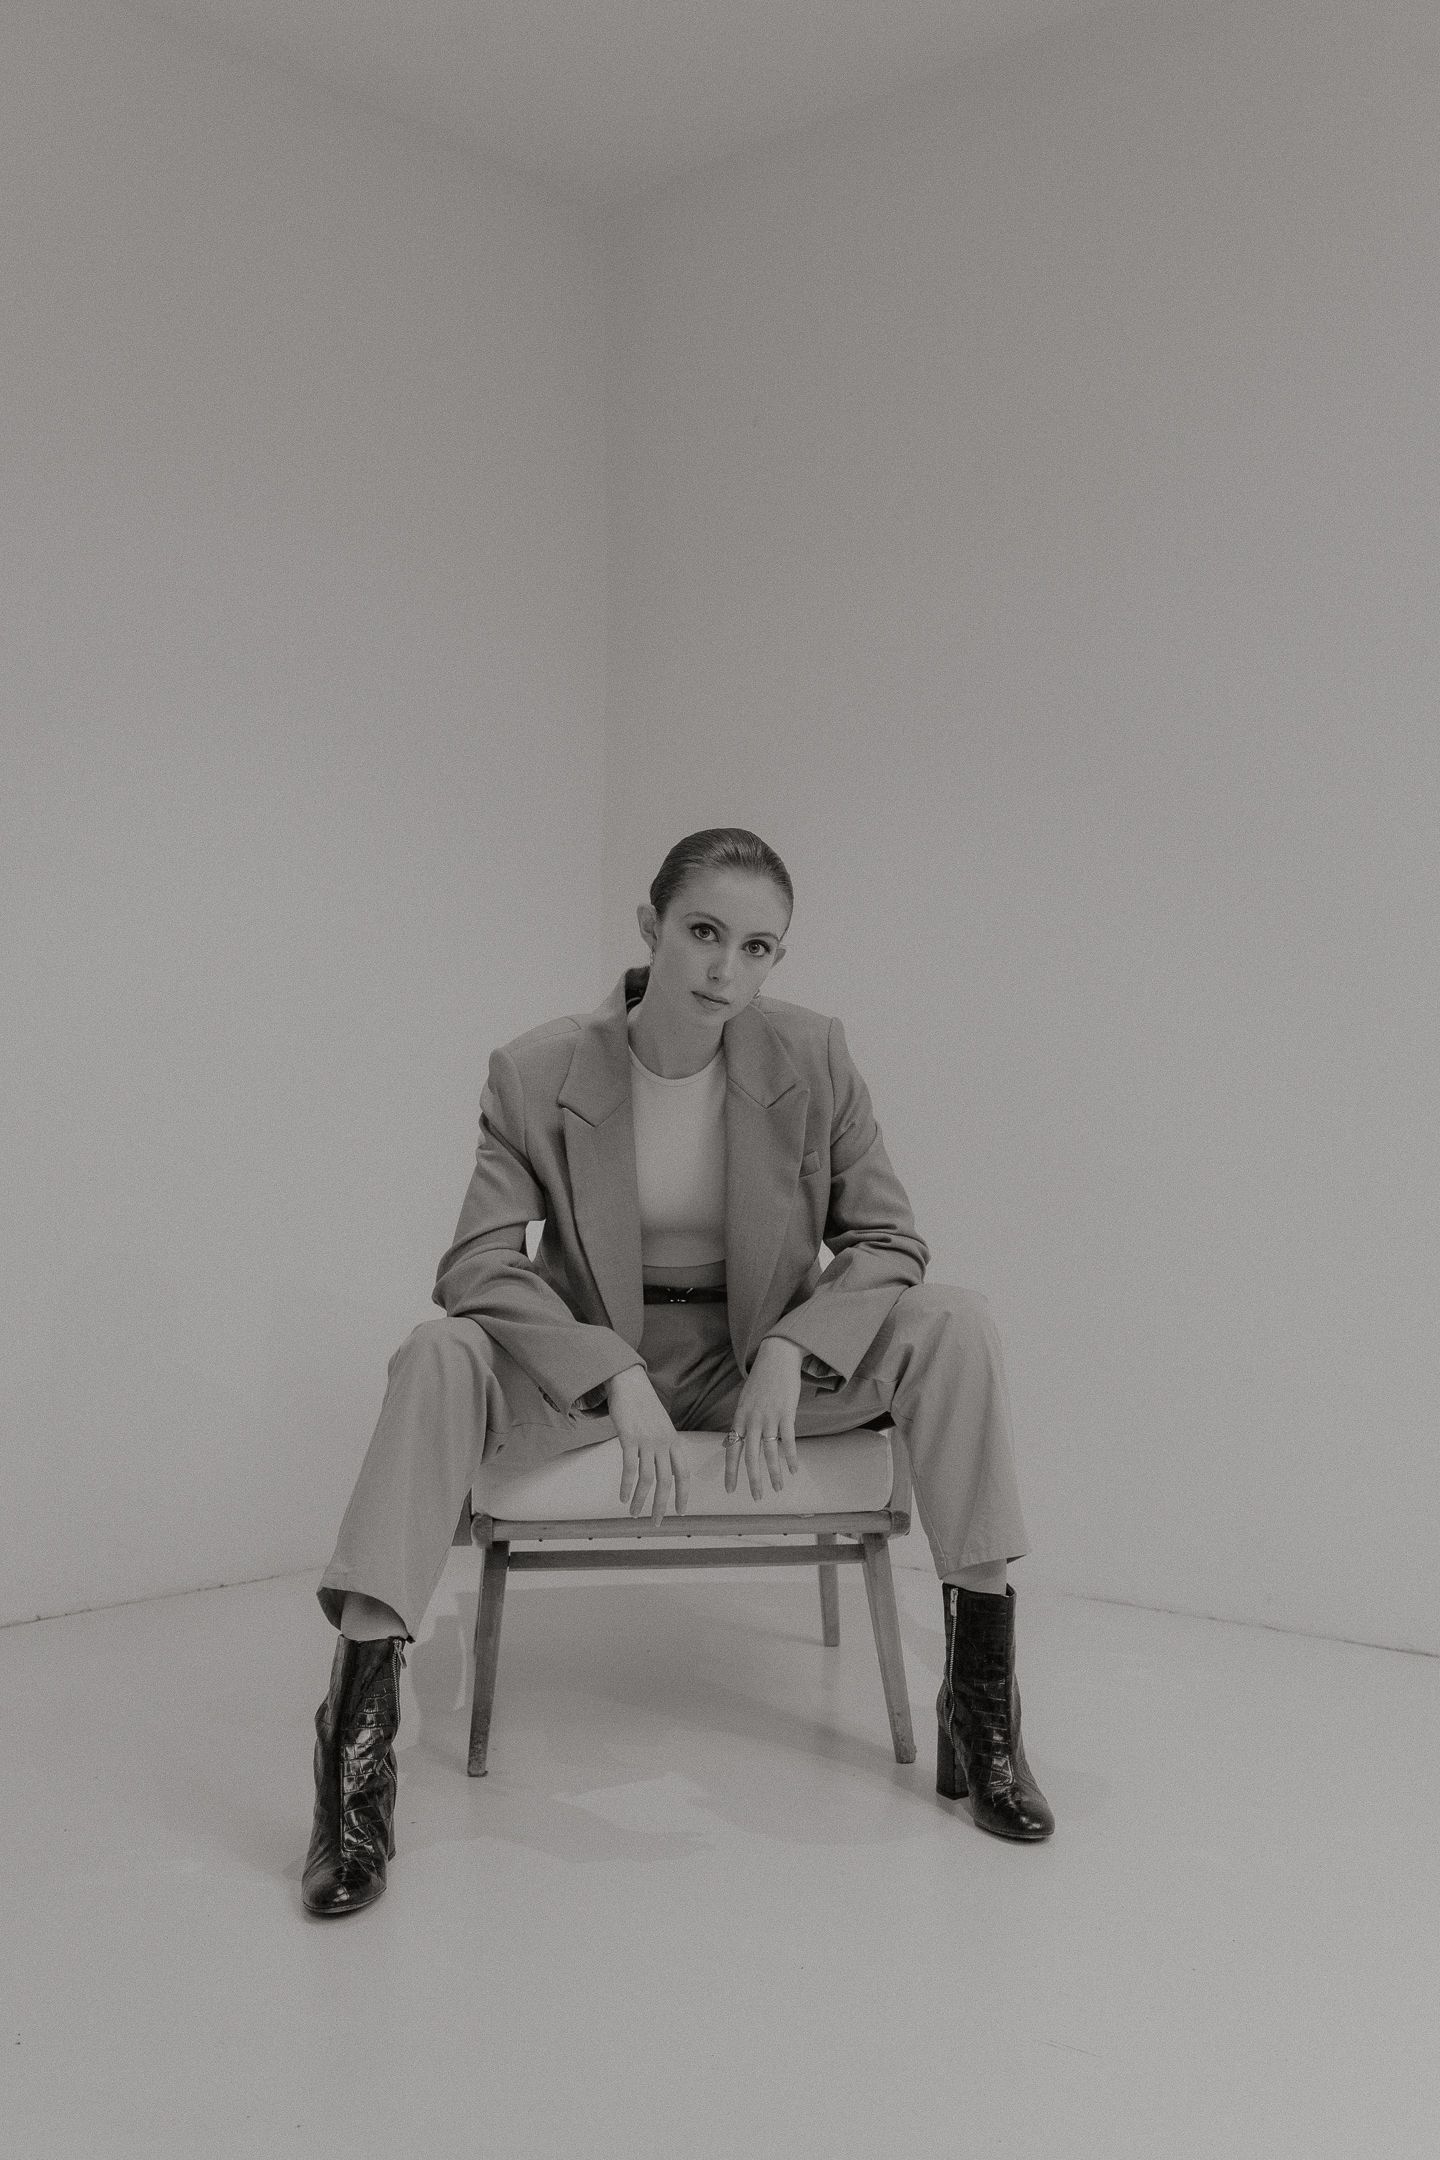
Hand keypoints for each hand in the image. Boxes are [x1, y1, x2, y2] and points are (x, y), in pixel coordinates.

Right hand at [606, 1364, 689, 1523]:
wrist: (630, 1383)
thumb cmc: (644, 1405)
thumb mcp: (662, 1425)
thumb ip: (666, 1445)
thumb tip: (665, 1467)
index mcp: (674, 1441)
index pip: (683, 1473)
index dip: (683, 1494)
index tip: (680, 1511)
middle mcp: (664, 1443)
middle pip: (666, 1482)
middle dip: (661, 1506)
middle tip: (656, 1523)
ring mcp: (647, 1441)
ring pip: (647, 1479)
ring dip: (640, 1500)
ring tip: (634, 1514)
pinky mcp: (629, 1438)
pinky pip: (629, 1467)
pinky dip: (626, 1485)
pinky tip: (622, 1496)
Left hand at [724, 1337, 802, 1500]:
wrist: (776, 1357)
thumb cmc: (760, 1381)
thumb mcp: (743, 1401)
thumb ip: (737, 1424)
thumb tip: (725, 1444)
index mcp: (739, 1418)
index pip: (732, 1449)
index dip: (731, 1471)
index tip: (730, 1489)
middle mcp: (752, 1420)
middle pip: (750, 1456)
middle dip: (753, 1479)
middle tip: (756, 1497)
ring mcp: (769, 1417)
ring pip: (770, 1452)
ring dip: (774, 1473)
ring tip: (778, 1488)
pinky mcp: (786, 1413)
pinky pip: (788, 1440)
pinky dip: (791, 1457)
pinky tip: (794, 1469)